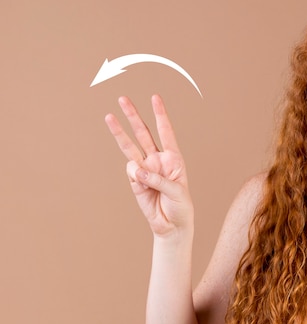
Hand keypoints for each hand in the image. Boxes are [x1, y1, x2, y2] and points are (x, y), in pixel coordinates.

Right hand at [105, 95, 192, 236]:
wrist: (171, 225)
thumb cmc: (180, 206)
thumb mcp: (176, 191)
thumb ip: (158, 179)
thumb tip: (136, 170)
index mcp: (173, 158)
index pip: (166, 132)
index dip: (160, 115)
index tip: (155, 98)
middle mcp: (158, 159)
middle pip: (144, 133)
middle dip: (134, 116)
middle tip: (123, 98)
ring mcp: (145, 169)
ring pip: (130, 146)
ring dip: (119, 131)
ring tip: (109, 116)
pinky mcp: (134, 181)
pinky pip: (131, 172)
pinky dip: (134, 175)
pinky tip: (142, 184)